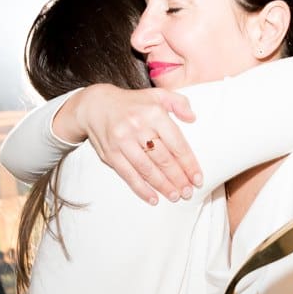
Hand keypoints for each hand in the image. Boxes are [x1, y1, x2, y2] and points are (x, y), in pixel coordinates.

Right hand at [68, 85, 199, 204]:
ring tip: (175, 196)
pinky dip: (141, 189)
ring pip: (147, 169)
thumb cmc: (131, 103)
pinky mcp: (111, 154)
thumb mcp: (157, 95)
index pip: (176, 144)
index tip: (197, 178)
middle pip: (163, 159)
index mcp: (154, 113)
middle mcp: (138, 127)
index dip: (189, 164)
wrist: (95, 105)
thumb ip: (179, 103)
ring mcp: (123, 141)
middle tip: (188, 192)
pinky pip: (128, 175)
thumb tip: (193, 118)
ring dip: (163, 186)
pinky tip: (153, 198)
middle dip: (178, 179)